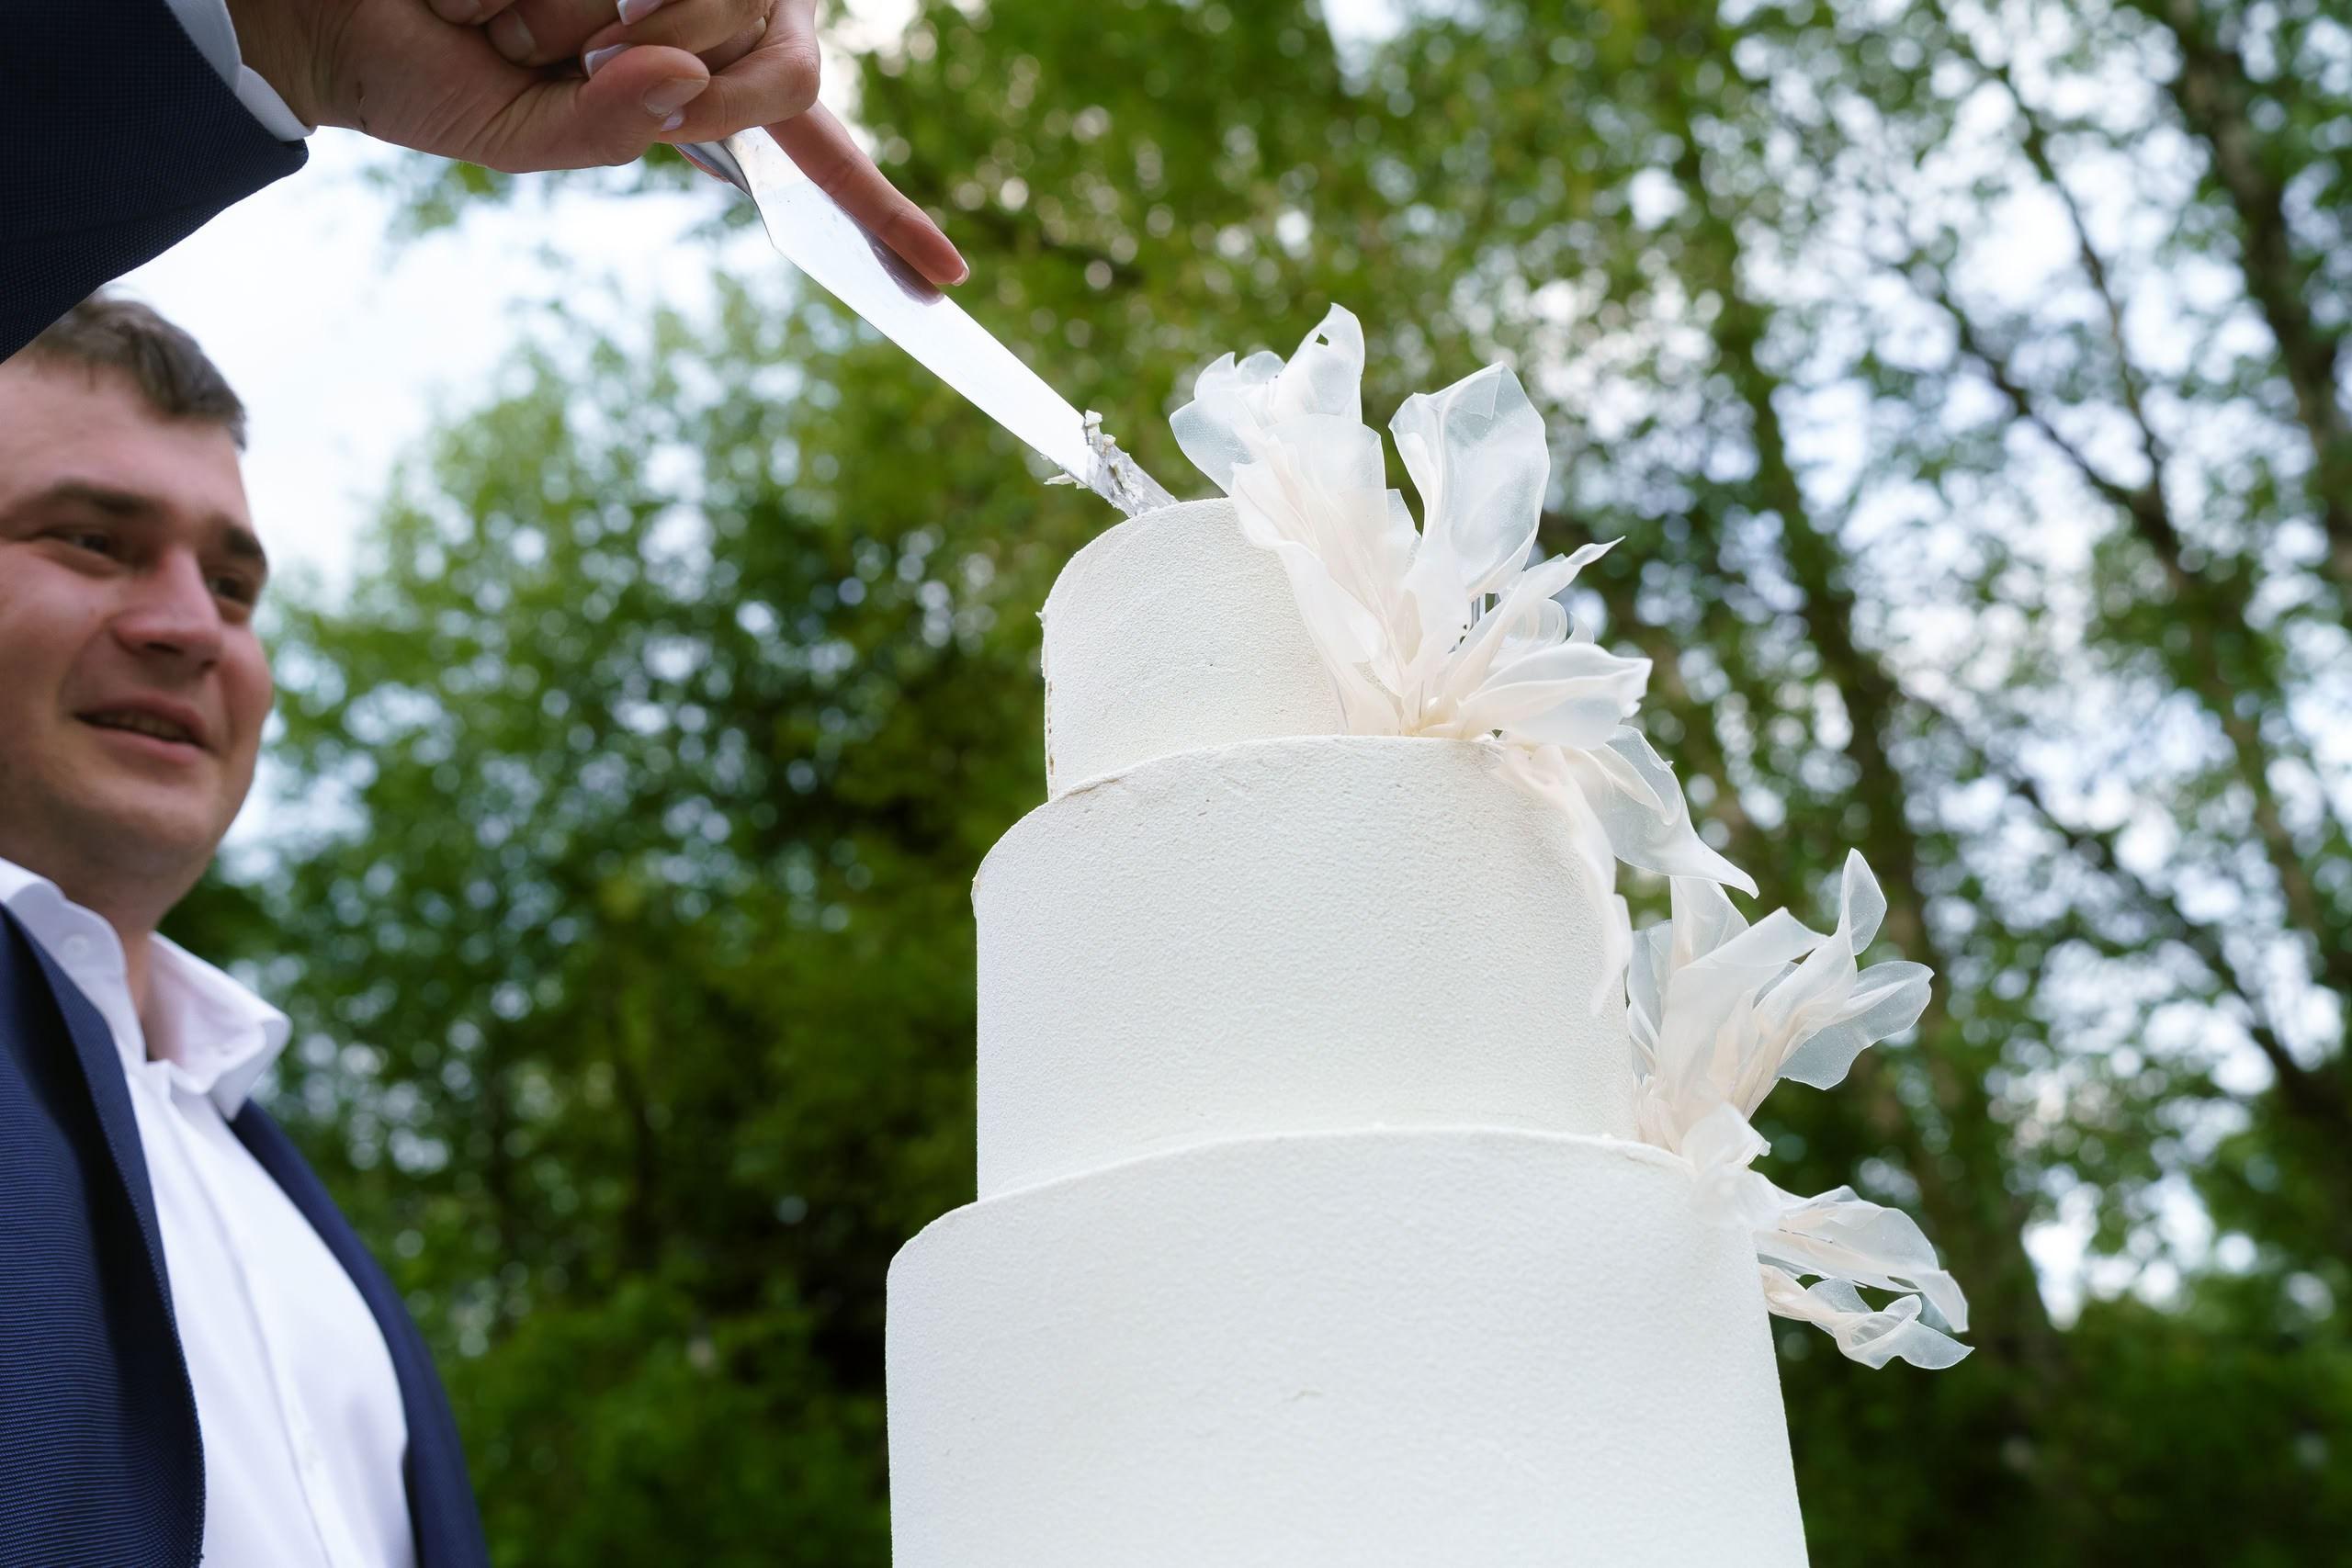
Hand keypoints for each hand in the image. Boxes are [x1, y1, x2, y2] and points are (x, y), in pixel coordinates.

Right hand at [223, 0, 967, 285]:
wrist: (326, 11)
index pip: (812, 152)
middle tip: (537, 55)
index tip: (951, 280)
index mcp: (690, 87)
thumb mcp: (516, 137)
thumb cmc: (425, 71)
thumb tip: (684, 78)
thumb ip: (609, 127)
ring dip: (573, 29)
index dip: (886, 212)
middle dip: (646, 74)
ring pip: (696, 5)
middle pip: (767, 55)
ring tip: (501, 19)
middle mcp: (694, 14)